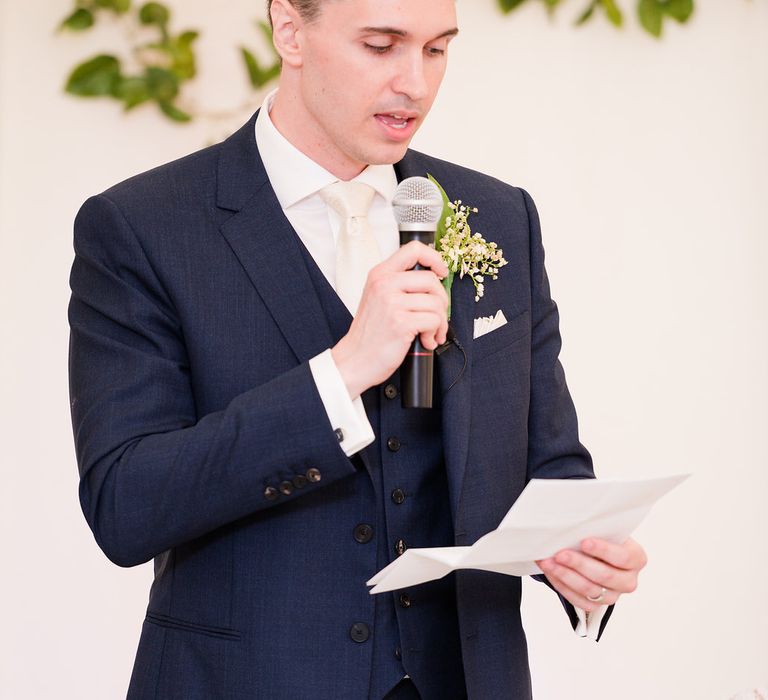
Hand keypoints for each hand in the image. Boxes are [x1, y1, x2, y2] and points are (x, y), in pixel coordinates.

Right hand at [332, 241, 448, 397]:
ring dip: (440, 322)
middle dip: (442, 301)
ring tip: (430, 332)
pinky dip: (435, 333)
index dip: (434, 259)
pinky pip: (434, 320)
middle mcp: (385, 284)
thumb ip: (399, 285)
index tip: (441, 273)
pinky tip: (425, 340)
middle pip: (431, 279)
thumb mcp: (378, 298)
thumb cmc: (369, 334)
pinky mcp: (401, 322)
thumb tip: (434, 280)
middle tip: (436, 316)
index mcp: (380, 274)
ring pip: (436, 302)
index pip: (413, 249)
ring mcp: (392, 302)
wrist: (354, 360)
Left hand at [536, 537, 647, 611]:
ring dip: (565, 575)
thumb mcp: (603, 529)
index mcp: (636, 558)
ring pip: (590, 590)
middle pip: (605, 576)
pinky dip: (562, 586)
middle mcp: (628, 580)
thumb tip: (573, 524)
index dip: (604, 550)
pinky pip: (578, 601)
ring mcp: (613, 595)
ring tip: (549, 562)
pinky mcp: (596, 605)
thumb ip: (596, 527)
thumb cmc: (599, 537)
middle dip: (579, 564)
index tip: (584, 542)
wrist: (594, 553)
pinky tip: (551, 572)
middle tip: (560, 554)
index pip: (623, 557)